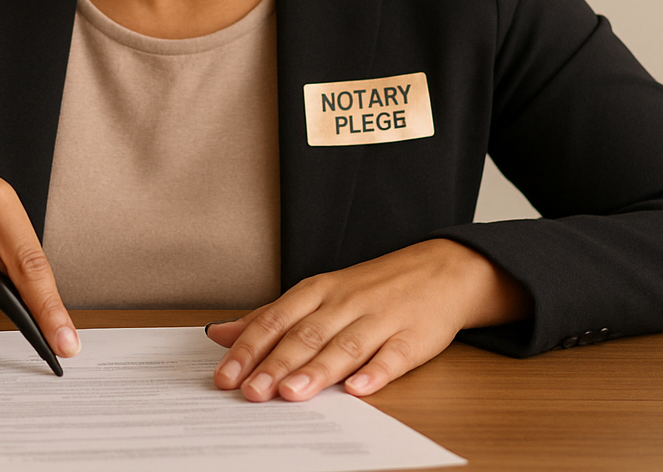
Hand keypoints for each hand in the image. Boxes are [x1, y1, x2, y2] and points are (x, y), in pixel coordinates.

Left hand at [205, 239, 528, 401]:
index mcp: (318, 291)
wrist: (441, 269)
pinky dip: (376, 372)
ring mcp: (380, 319)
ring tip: (292, 393)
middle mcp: (345, 303)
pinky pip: (393, 356)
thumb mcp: (318, 293)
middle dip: (276, 364)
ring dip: (318, 371)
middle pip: (306, 335)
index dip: (249, 348)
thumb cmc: (372, 287)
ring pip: (345, 346)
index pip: (276, 319)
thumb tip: (221, 334)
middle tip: (252, 392)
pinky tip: (358, 390)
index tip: (225, 375)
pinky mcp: (413, 337)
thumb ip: (272, 316)